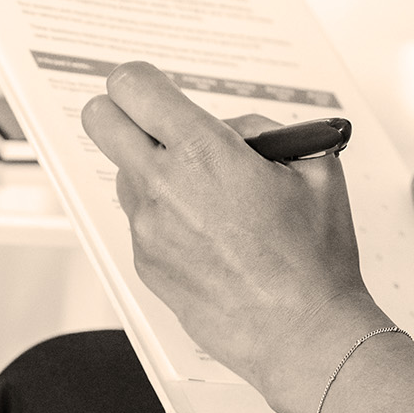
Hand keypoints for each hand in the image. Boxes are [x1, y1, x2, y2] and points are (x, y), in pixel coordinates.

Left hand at [81, 62, 386, 412]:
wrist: (302, 332)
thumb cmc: (312, 260)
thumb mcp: (313, 170)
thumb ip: (266, 134)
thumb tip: (238, 130)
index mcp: (202, 151)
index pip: (133, 86)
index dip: (139, 80)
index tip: (150, 86)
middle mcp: (162, 184)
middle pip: (100, 119)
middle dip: (121, 112)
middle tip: (153, 123)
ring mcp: (146, 226)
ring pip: (123, 172)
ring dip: (151, 169)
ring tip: (207, 194)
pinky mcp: (144, 262)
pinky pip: (140, 219)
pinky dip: (164, 215)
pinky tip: (207, 234)